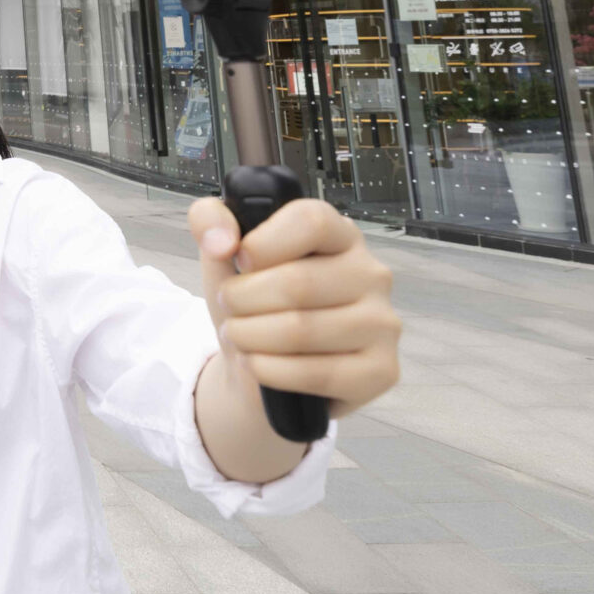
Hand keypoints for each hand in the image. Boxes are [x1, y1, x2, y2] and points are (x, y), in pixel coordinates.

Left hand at [188, 194, 399, 418]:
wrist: (259, 364)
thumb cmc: (251, 302)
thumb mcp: (222, 254)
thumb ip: (210, 220)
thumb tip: (222, 242)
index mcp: (340, 234)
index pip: (311, 220)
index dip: (265, 242)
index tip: (240, 260)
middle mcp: (371, 274)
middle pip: (298, 282)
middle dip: (244, 299)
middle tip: (230, 307)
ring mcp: (382, 323)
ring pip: (302, 330)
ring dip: (251, 336)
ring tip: (237, 335)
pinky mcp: (381, 369)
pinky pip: (318, 373)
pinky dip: (270, 371)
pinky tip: (255, 364)